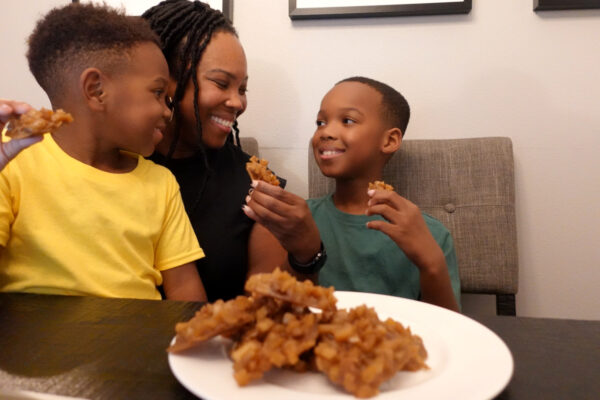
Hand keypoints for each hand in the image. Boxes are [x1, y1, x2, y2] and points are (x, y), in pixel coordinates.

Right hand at [0, 99, 41, 169]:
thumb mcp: (8, 152)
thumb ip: (21, 143)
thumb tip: (41, 136)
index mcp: (0, 125)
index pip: (13, 114)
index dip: (24, 112)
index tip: (36, 113)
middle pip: (4, 106)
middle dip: (15, 106)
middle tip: (26, 109)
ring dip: (2, 105)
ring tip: (9, 110)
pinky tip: (4, 111)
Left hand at [243, 180, 320, 262]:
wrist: (308, 243)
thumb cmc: (304, 222)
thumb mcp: (300, 207)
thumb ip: (286, 198)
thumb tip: (267, 187)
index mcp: (299, 204)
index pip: (279, 192)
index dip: (264, 187)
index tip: (255, 182)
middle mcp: (293, 214)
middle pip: (271, 202)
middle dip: (257, 195)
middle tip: (250, 191)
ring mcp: (285, 225)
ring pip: (265, 213)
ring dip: (254, 204)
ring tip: (248, 199)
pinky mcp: (278, 233)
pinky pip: (263, 222)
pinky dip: (253, 215)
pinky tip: (247, 209)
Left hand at [366, 188, 459, 310]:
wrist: (428, 253)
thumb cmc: (419, 237)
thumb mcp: (413, 220)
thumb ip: (400, 212)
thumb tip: (381, 206)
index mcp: (412, 208)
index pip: (394, 195)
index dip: (381, 193)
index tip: (372, 194)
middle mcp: (408, 212)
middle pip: (389, 196)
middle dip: (376, 196)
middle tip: (368, 202)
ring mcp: (403, 222)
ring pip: (383, 208)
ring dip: (372, 210)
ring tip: (367, 213)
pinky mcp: (398, 234)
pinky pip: (380, 225)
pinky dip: (372, 224)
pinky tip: (368, 225)